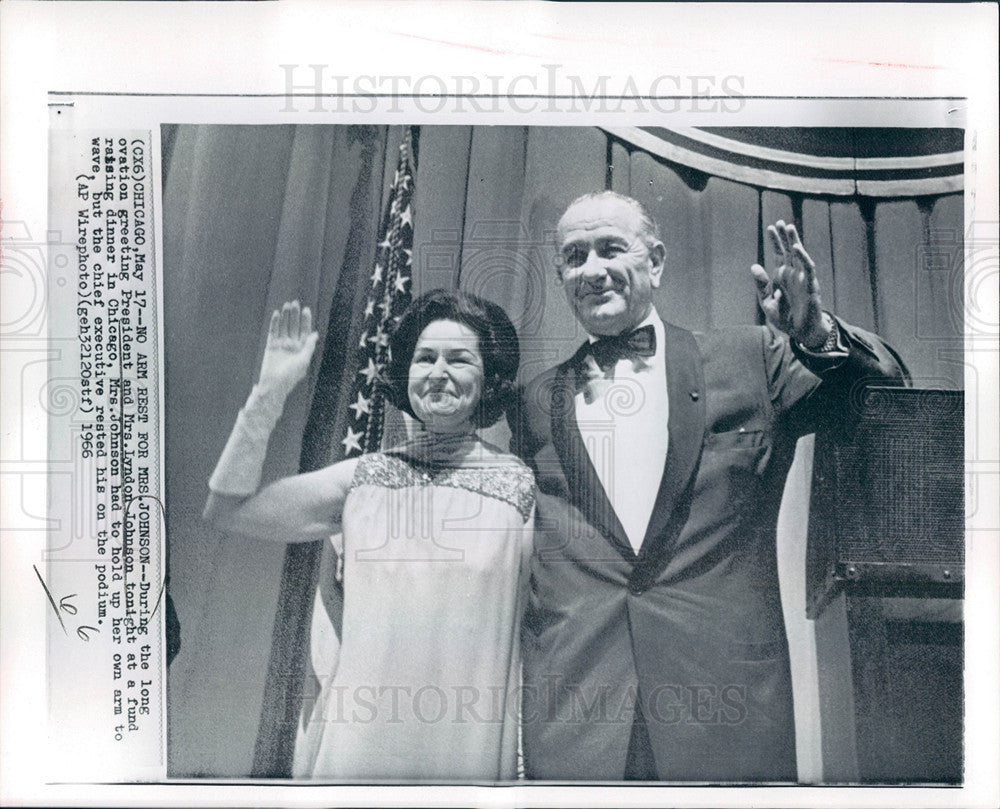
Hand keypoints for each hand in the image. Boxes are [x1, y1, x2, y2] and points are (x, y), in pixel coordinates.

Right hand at [257, 300, 318, 394]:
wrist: (274, 385)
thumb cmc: (291, 375)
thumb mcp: (303, 360)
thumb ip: (309, 346)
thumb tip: (315, 334)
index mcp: (302, 349)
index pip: (305, 331)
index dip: (306, 321)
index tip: (306, 310)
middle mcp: (292, 346)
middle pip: (294, 326)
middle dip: (295, 315)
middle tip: (295, 303)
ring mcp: (281, 345)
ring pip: (284, 327)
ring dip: (285, 316)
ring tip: (286, 305)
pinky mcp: (271, 346)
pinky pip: (273, 332)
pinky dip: (274, 323)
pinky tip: (276, 314)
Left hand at [751, 221, 830, 347]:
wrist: (801, 332)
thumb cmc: (785, 317)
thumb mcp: (767, 302)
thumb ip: (761, 284)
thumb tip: (754, 265)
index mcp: (782, 276)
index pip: (780, 254)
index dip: (776, 241)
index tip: (771, 227)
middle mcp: (793, 274)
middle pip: (789, 250)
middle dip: (785, 236)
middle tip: (780, 222)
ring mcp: (802, 279)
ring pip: (800, 255)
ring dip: (795, 241)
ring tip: (789, 227)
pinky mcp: (810, 286)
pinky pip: (808, 268)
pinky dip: (803, 257)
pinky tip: (796, 248)